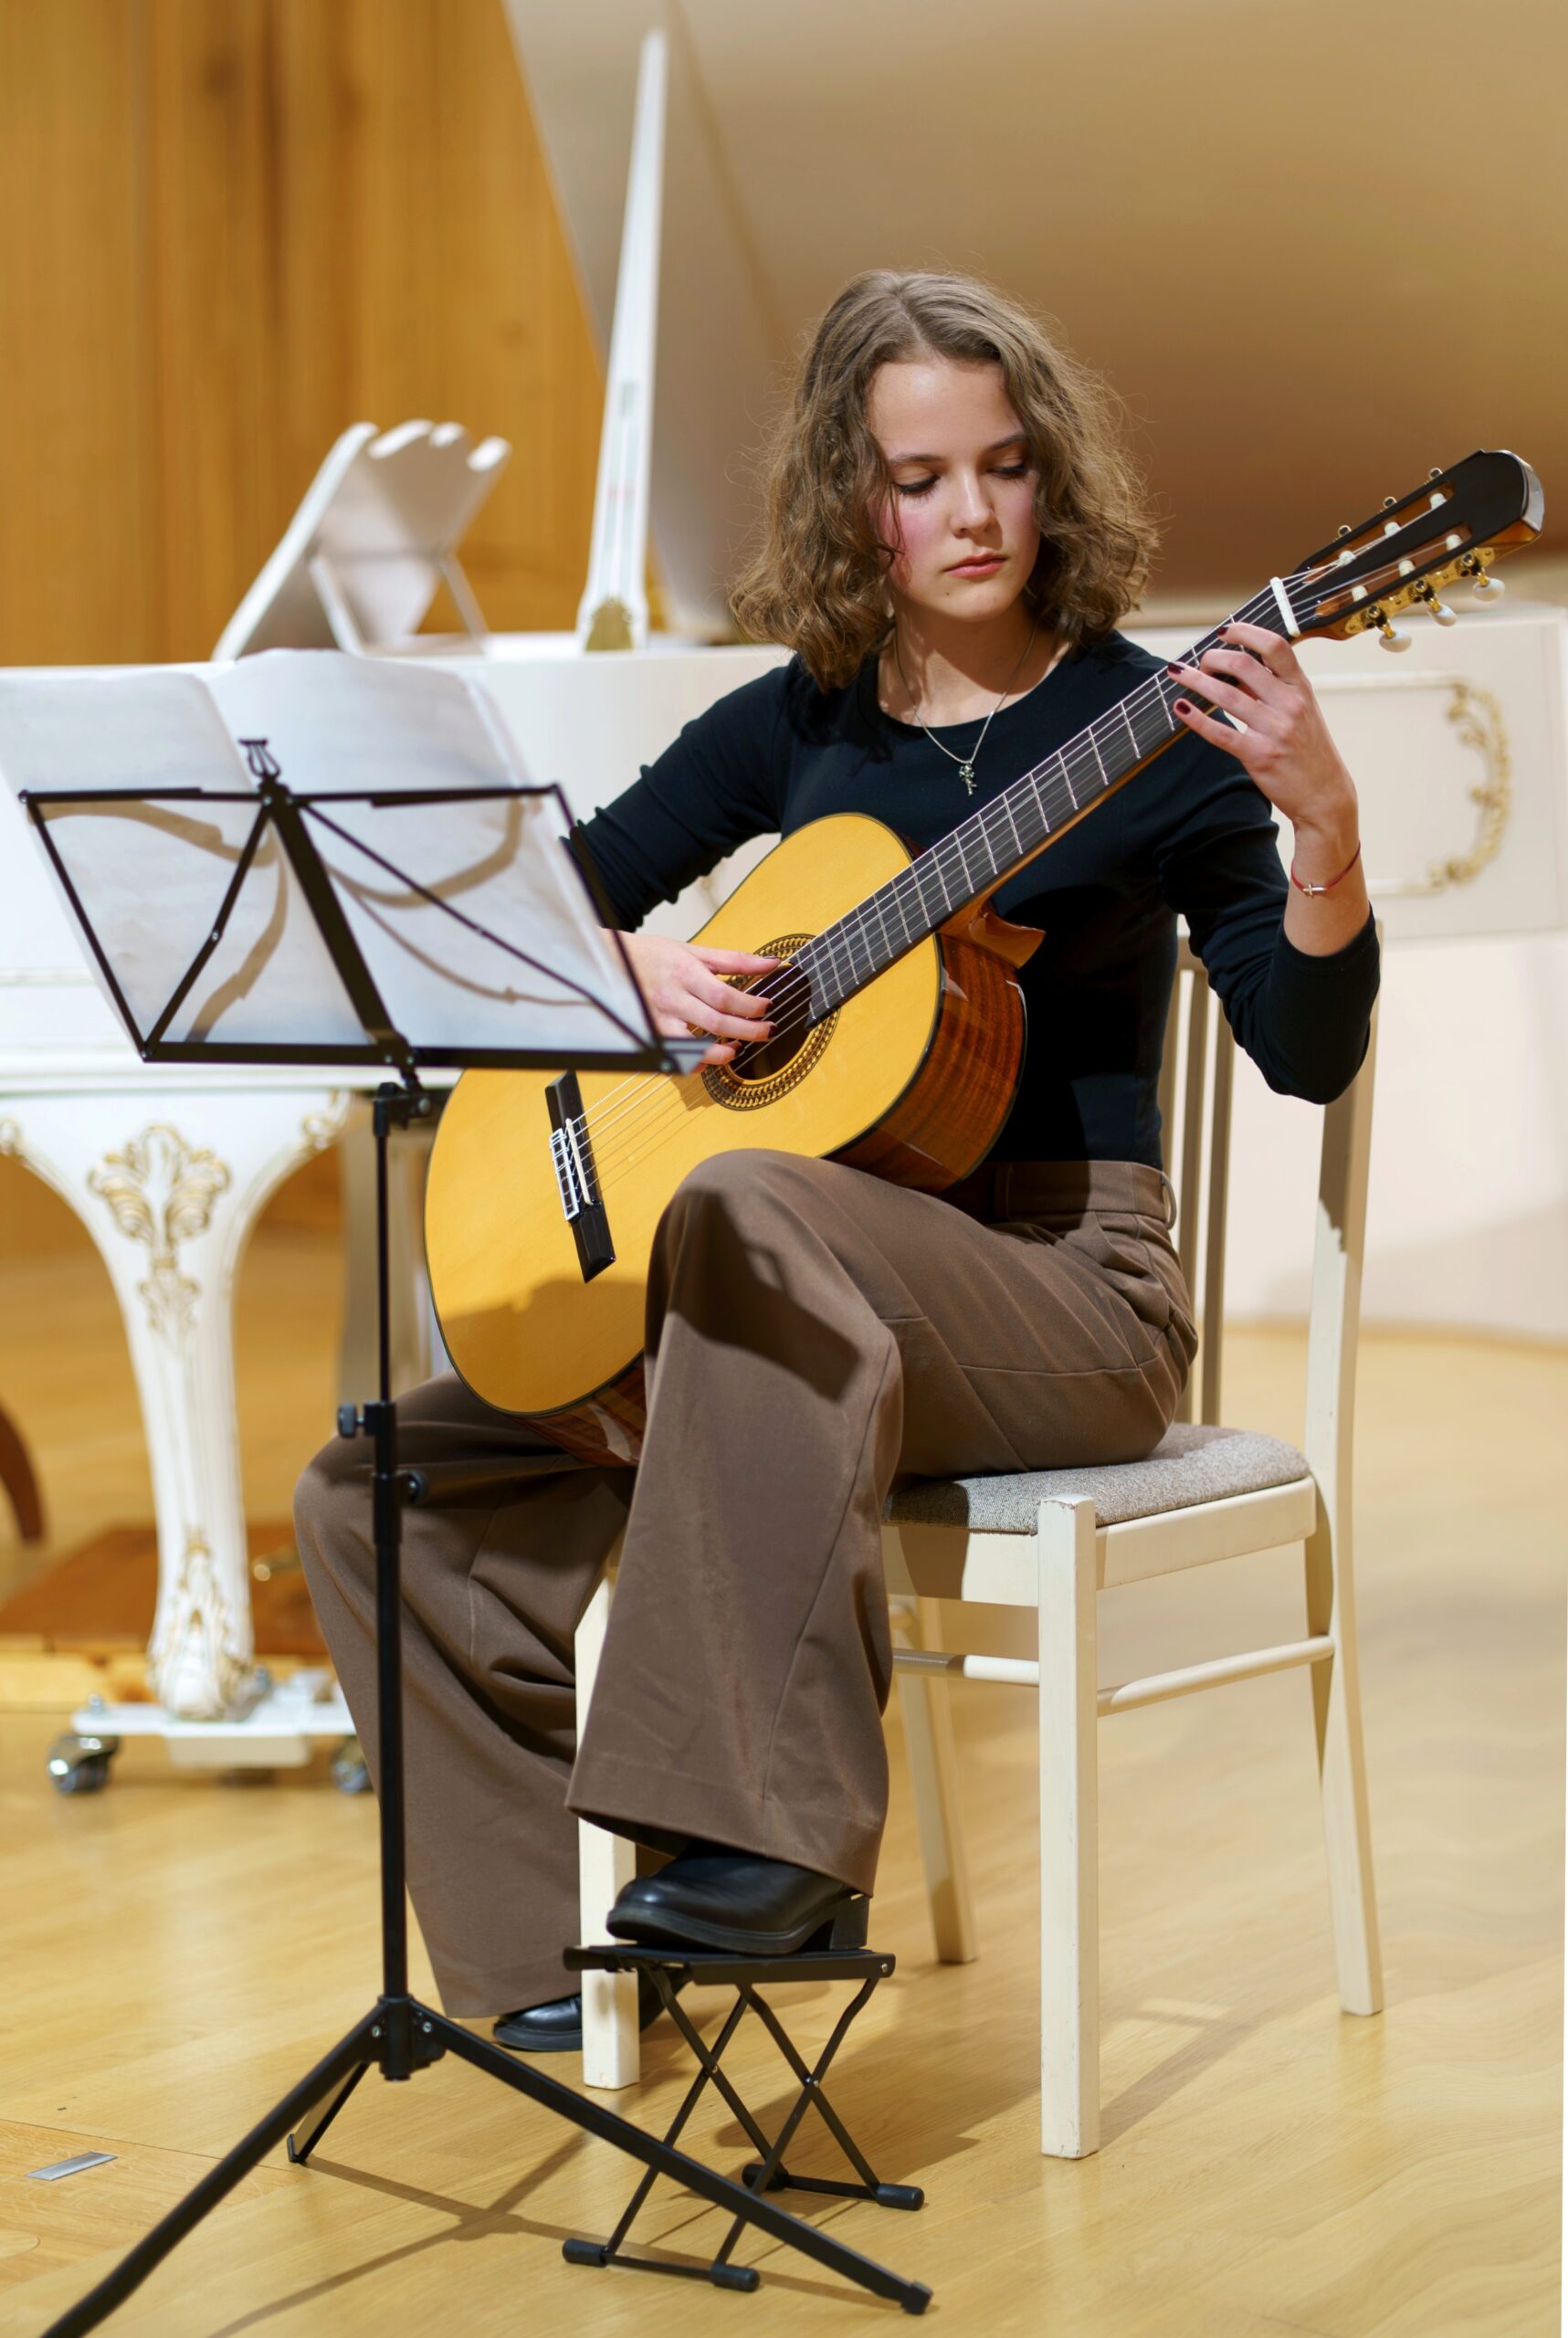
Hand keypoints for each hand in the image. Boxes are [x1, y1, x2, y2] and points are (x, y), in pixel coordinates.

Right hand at [620, 933, 777, 1066]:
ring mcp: (660, 1019)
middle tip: (766, 1032)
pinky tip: (707, 1058)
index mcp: (685, 973)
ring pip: (694, 1045)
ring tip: (736, 1049)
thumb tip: (771, 963)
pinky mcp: (652, 1033)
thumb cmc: (655, 955)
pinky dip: (693, 1062)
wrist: (613, 961)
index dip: (750, 1005)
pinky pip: (675, 1055)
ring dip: (719, 1053)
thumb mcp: (694, 951)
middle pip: (715, 1022)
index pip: (724, 995)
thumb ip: (734, 960)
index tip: (767, 1007)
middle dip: (747, 1031)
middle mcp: (672, 998)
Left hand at [1168, 620, 1368, 954]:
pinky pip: (1220, 733)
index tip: (1225, 631)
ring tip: (1178, 674)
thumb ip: (1273, 689)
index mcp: (1301, 688)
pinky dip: (1196, 719)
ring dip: (1196, 681)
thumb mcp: (1301, 711)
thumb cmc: (1309, 751)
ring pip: (1226, 695)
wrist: (1325, 795)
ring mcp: (1274, 730)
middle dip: (1214, 657)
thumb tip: (1237, 665)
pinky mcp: (1259, 756)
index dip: (1246, 632)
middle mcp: (1289, 705)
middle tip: (1198, 660)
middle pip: (1244, 665)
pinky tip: (1181, 708)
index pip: (1275, 646)